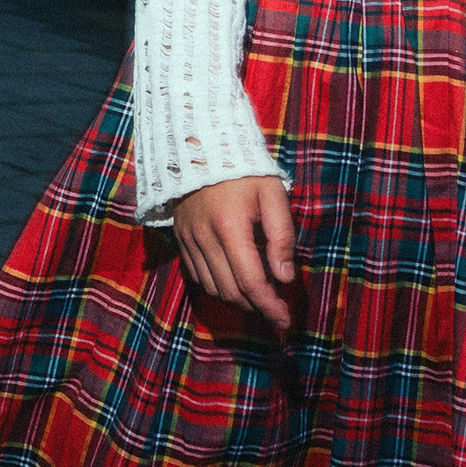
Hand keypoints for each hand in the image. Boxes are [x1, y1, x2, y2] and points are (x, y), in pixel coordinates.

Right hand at [171, 175, 295, 330]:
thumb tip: (285, 277)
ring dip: (238, 300)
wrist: (200, 147)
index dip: (268, 306)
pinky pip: (198, 277)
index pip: (250, 281)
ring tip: (259, 296)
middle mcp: (204, 238)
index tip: (284, 320)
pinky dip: (218, 287)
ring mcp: (188, 240)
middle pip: (230, 291)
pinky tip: (235, 281)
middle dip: (255, 307)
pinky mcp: (181, 240)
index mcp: (230, 226)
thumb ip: (282, 236)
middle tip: (276, 309)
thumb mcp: (272, 194)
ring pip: (213, 288)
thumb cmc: (244, 170)